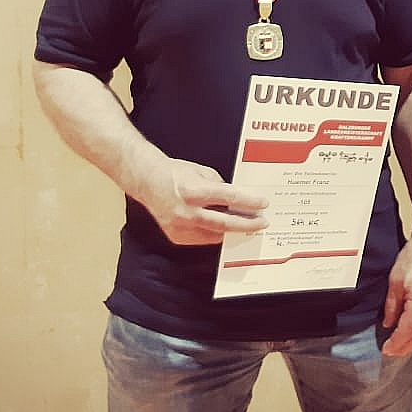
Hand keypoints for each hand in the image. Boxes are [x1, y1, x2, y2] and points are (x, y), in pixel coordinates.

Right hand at [152, 159, 268, 245]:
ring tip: (245, 227)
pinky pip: (202, 239)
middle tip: (261, 223)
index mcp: (195, 191)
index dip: (249, 202)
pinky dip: (214, 234)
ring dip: (232, 231)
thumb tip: (238, 199)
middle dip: (247, 224)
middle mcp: (187, 211)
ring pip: (215, 235)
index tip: (263, 204)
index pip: (230, 198)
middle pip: (225, 223)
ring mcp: (181, 226)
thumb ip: (220, 186)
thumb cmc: (175, 173)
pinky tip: (223, 229)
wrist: (148, 182)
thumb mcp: (202, 172)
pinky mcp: (177, 236)